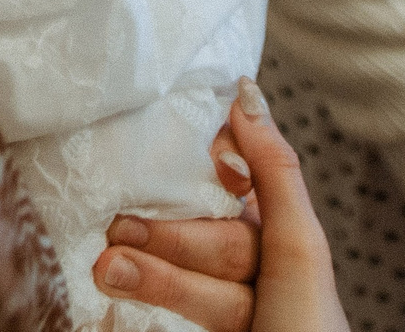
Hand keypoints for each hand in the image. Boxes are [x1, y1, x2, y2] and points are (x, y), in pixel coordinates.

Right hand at [91, 78, 347, 330]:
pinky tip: (112, 296)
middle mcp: (265, 283)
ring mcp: (237, 320)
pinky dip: (143, 306)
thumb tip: (245, 95)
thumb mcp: (299, 249)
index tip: (159, 151)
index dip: (204, 175)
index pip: (240, 198)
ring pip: (183, 286)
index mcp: (293, 249)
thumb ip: (271, 173)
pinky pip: (168, 321)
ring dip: (146, 274)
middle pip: (205, 247)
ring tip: (105, 269)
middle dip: (161, 239)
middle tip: (114, 231)